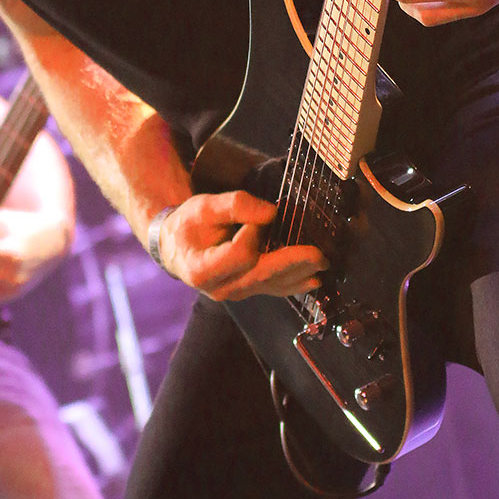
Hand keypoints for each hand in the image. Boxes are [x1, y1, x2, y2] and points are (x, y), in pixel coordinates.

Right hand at [154, 191, 327, 301]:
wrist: (176, 247)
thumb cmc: (188, 226)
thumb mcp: (203, 207)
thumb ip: (235, 205)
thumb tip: (271, 213)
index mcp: (203, 270)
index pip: (239, 255)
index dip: (253, 234)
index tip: (259, 217)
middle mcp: (220, 288)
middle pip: (261, 275)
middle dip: (292, 263)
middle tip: (318, 255)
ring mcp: (235, 292)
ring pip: (271, 285)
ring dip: (299, 274)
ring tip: (322, 265)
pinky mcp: (246, 290)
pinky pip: (273, 289)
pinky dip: (294, 283)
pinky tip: (312, 280)